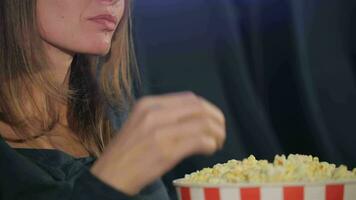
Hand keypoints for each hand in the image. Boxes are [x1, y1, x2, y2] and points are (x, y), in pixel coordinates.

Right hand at [90, 92, 225, 194]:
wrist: (110, 176)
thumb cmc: (127, 153)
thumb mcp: (140, 125)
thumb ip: (165, 117)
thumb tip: (195, 118)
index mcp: (148, 104)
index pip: (189, 98)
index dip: (208, 108)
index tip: (213, 120)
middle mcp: (154, 114)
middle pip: (199, 108)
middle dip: (216, 119)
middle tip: (220, 132)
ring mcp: (160, 132)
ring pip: (202, 123)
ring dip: (216, 133)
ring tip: (217, 143)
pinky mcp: (166, 151)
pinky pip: (199, 141)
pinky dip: (210, 144)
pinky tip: (209, 150)